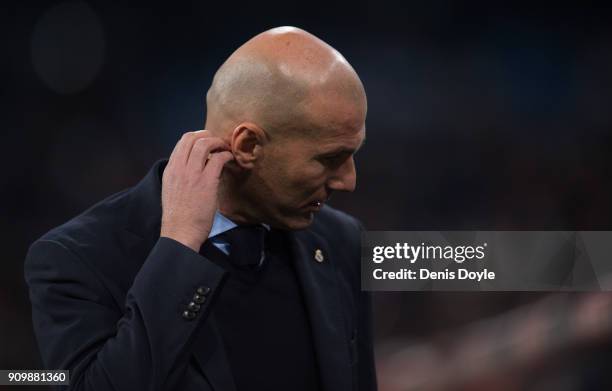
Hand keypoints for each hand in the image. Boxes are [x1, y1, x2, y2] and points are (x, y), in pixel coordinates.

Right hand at [160, 130, 233, 251]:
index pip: (181, 142)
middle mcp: (179, 168)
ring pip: (205, 144)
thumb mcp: (172, 190)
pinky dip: (226, 155)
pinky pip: (218, 159)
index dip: (196, 137)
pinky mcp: (206, 182)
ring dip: (218, 143)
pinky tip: (230, 159)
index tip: (207, 142)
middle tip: (218, 142)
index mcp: (170, 170)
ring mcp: (192, 174)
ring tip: (226, 149)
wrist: (180, 233)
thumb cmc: (178, 217)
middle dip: (208, 135)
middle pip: (192, 138)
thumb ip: (181, 176)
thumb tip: (196, 166)